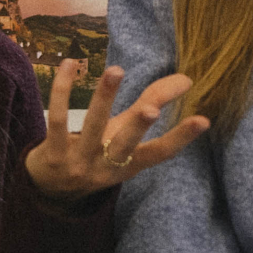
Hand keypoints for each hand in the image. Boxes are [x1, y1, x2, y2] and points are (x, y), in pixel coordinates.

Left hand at [23, 63, 209, 203]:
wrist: (49, 187)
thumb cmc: (96, 153)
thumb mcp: (124, 135)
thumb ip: (152, 104)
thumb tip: (187, 78)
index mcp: (129, 165)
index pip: (160, 153)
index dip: (181, 138)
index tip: (203, 120)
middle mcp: (106, 166)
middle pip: (125, 145)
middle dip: (138, 127)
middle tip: (151, 109)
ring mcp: (78, 162)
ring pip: (92, 127)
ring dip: (104, 98)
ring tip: (116, 71)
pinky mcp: (52, 153)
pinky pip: (57, 119)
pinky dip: (62, 90)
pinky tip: (68, 65)